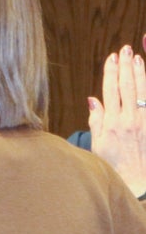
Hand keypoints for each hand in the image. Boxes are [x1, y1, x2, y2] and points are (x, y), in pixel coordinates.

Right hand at [88, 38, 145, 196]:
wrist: (138, 184)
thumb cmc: (114, 167)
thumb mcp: (98, 145)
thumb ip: (96, 121)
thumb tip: (93, 99)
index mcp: (112, 123)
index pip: (111, 90)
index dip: (111, 72)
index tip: (111, 57)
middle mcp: (130, 120)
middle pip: (128, 86)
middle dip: (126, 66)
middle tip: (125, 49)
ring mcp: (145, 123)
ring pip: (144, 92)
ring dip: (141, 73)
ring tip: (138, 58)